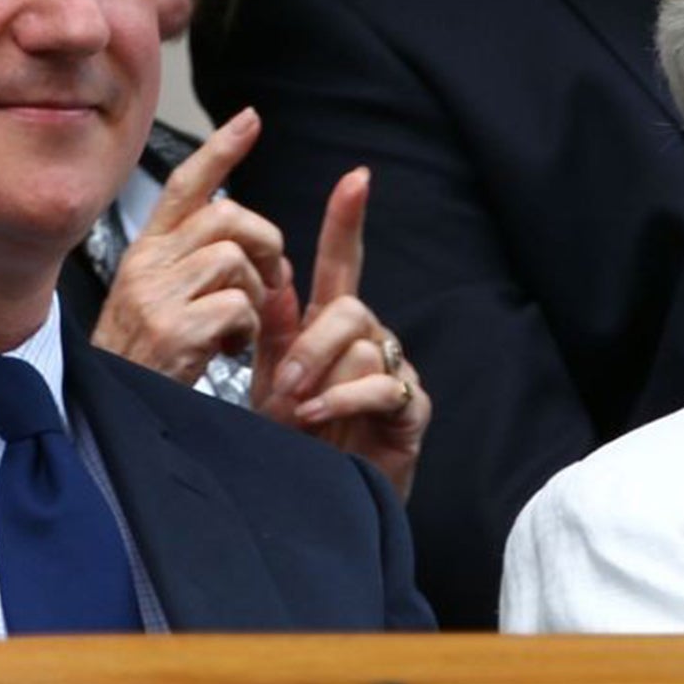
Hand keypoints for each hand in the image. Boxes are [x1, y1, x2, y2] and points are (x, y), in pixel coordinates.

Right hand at [90, 108, 291, 385]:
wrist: (111, 421)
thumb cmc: (142, 364)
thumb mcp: (156, 300)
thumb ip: (190, 263)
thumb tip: (248, 243)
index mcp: (144, 254)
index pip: (183, 184)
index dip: (220, 148)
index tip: (250, 119)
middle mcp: (146, 267)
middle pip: (226, 215)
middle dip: (264, 243)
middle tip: (268, 281)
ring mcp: (156, 298)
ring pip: (235, 259)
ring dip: (254, 295)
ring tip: (237, 327)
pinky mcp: (173, 332)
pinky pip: (239, 306)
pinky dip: (247, 330)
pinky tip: (228, 350)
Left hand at [253, 167, 428, 499]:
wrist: (316, 505)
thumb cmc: (294, 441)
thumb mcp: (272, 377)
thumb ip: (277, 331)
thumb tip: (276, 278)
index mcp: (331, 324)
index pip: (342, 262)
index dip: (347, 220)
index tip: (355, 178)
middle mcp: (369, 339)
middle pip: (349, 308)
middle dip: (310, 344)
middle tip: (281, 386)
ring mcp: (394, 371)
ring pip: (363, 348)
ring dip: (321, 380)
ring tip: (296, 415)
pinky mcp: (411, 409)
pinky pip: (383, 385)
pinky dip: (346, 400)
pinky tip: (320, 417)